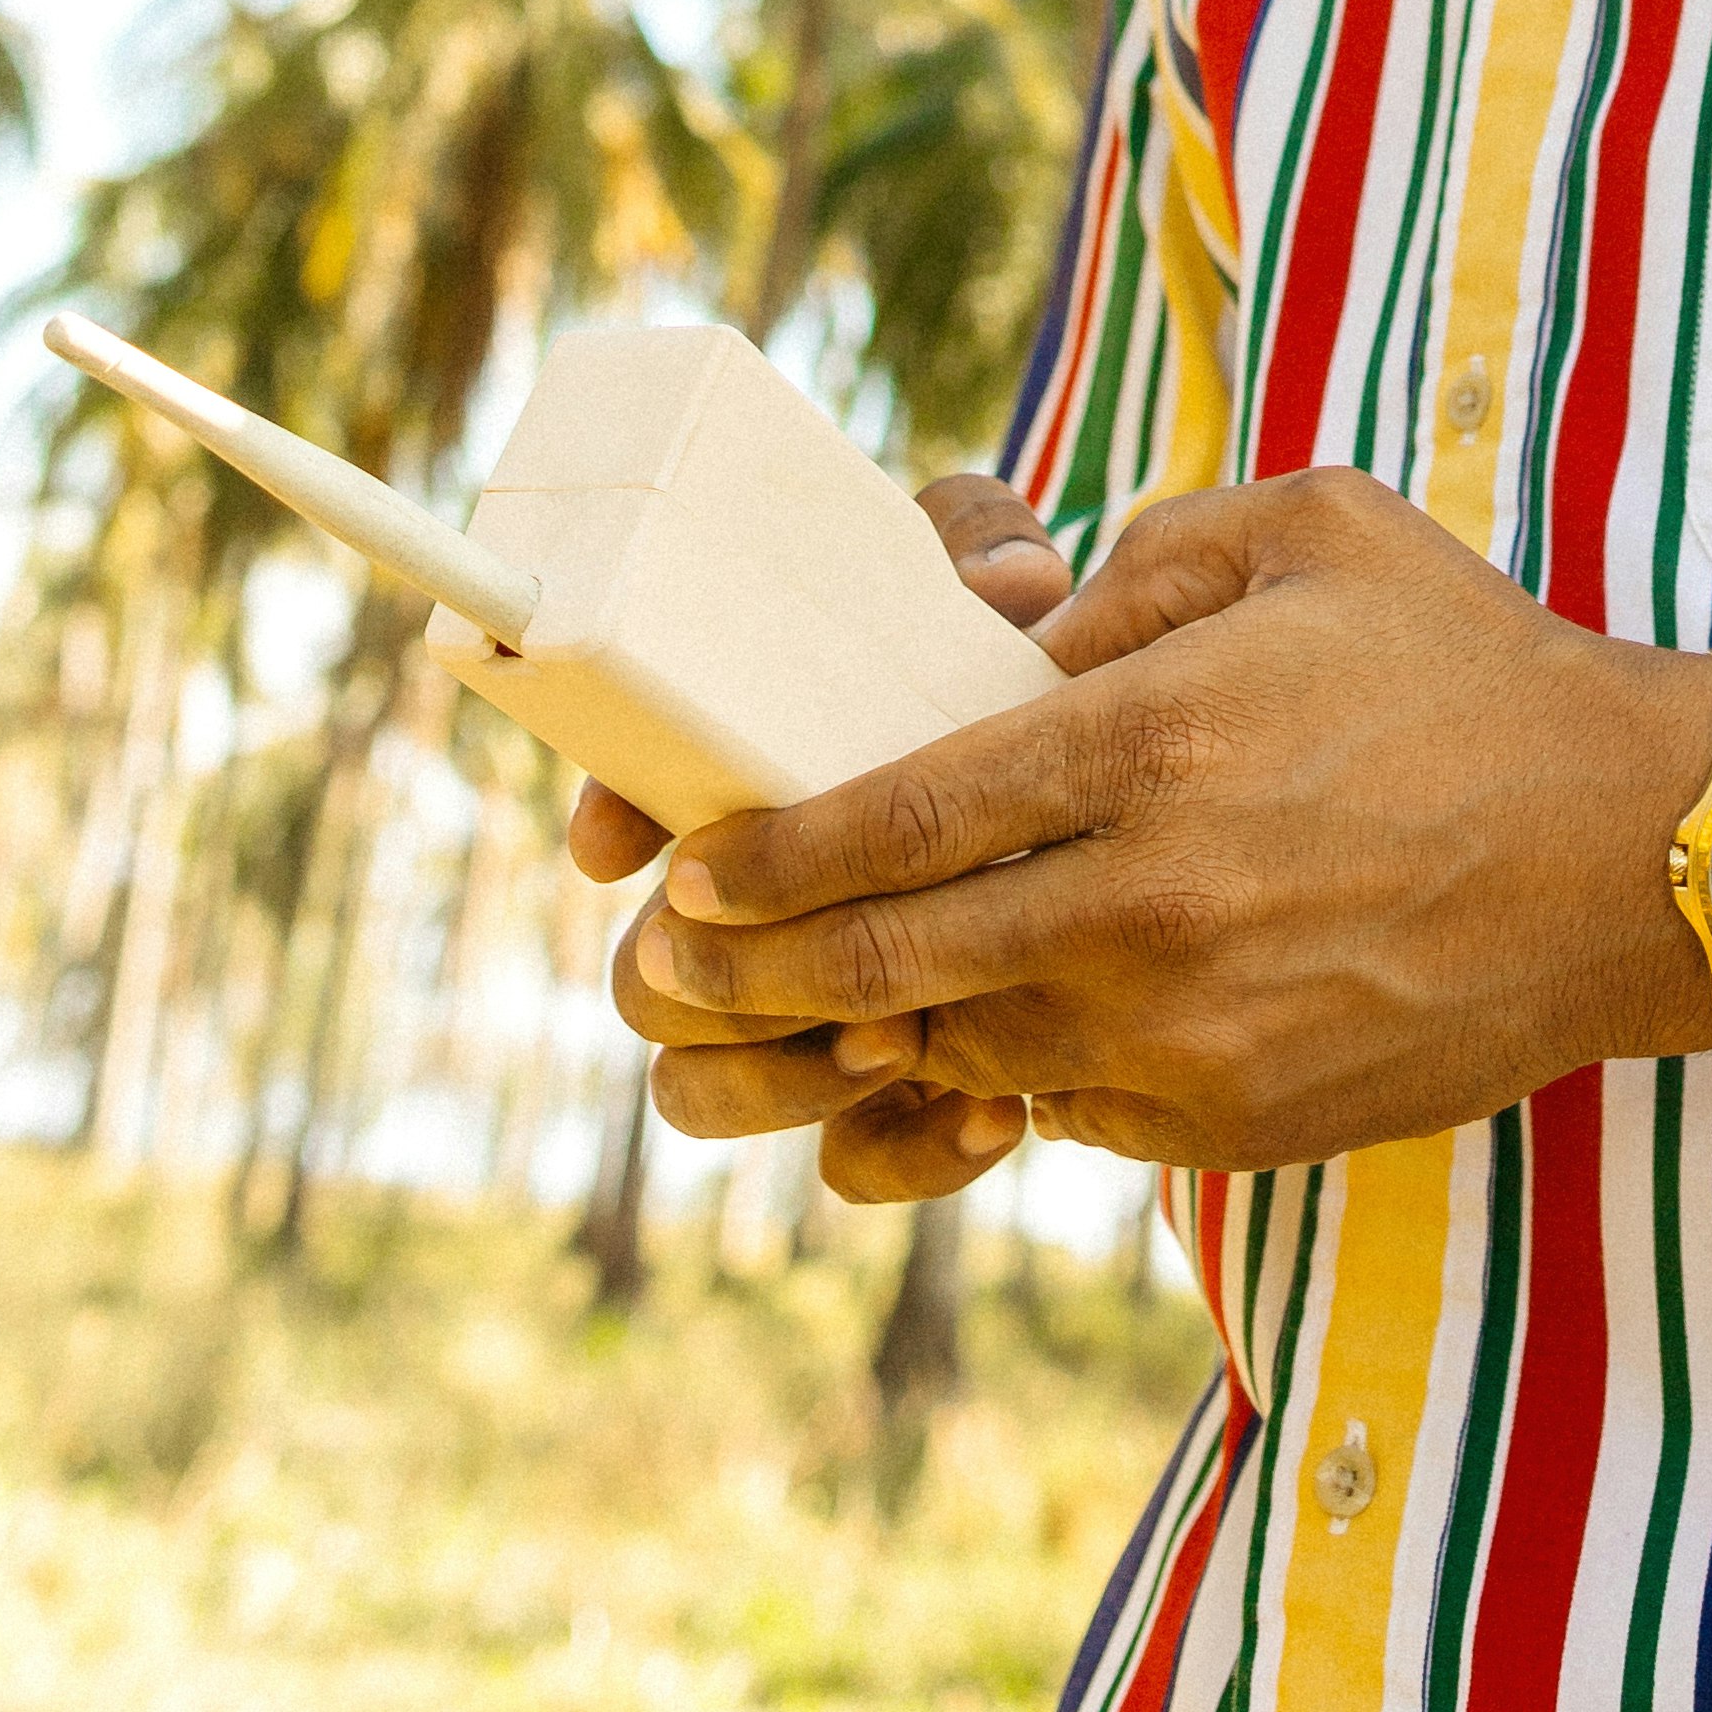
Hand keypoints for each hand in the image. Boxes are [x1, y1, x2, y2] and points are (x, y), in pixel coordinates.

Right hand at [564, 467, 1089, 1208]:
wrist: (1101, 780)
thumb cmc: (1000, 655)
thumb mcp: (988, 578)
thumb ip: (980, 548)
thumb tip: (1013, 585)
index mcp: (741, 777)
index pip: (626, 795)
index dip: (610, 812)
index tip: (617, 840)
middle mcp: (750, 905)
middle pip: (646, 980)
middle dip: (702, 988)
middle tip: (805, 962)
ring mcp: (807, 1005)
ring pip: (706, 1091)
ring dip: (781, 1085)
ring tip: (903, 1046)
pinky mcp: (888, 1088)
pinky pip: (849, 1163)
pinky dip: (906, 1154)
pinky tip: (998, 1118)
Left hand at [608, 468, 1711, 1173]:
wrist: (1636, 854)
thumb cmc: (1466, 667)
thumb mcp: (1306, 532)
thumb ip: (1140, 564)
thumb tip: (1014, 630)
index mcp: (1153, 744)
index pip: (901, 815)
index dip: (768, 857)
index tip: (687, 872)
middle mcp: (1152, 903)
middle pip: (890, 962)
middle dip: (755, 974)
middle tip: (667, 971)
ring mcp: (1191, 1032)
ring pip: (966, 1054)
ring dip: (870, 1040)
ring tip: (783, 1023)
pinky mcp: (1236, 1120)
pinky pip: (1070, 1112)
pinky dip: (1009, 1080)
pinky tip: (982, 1042)